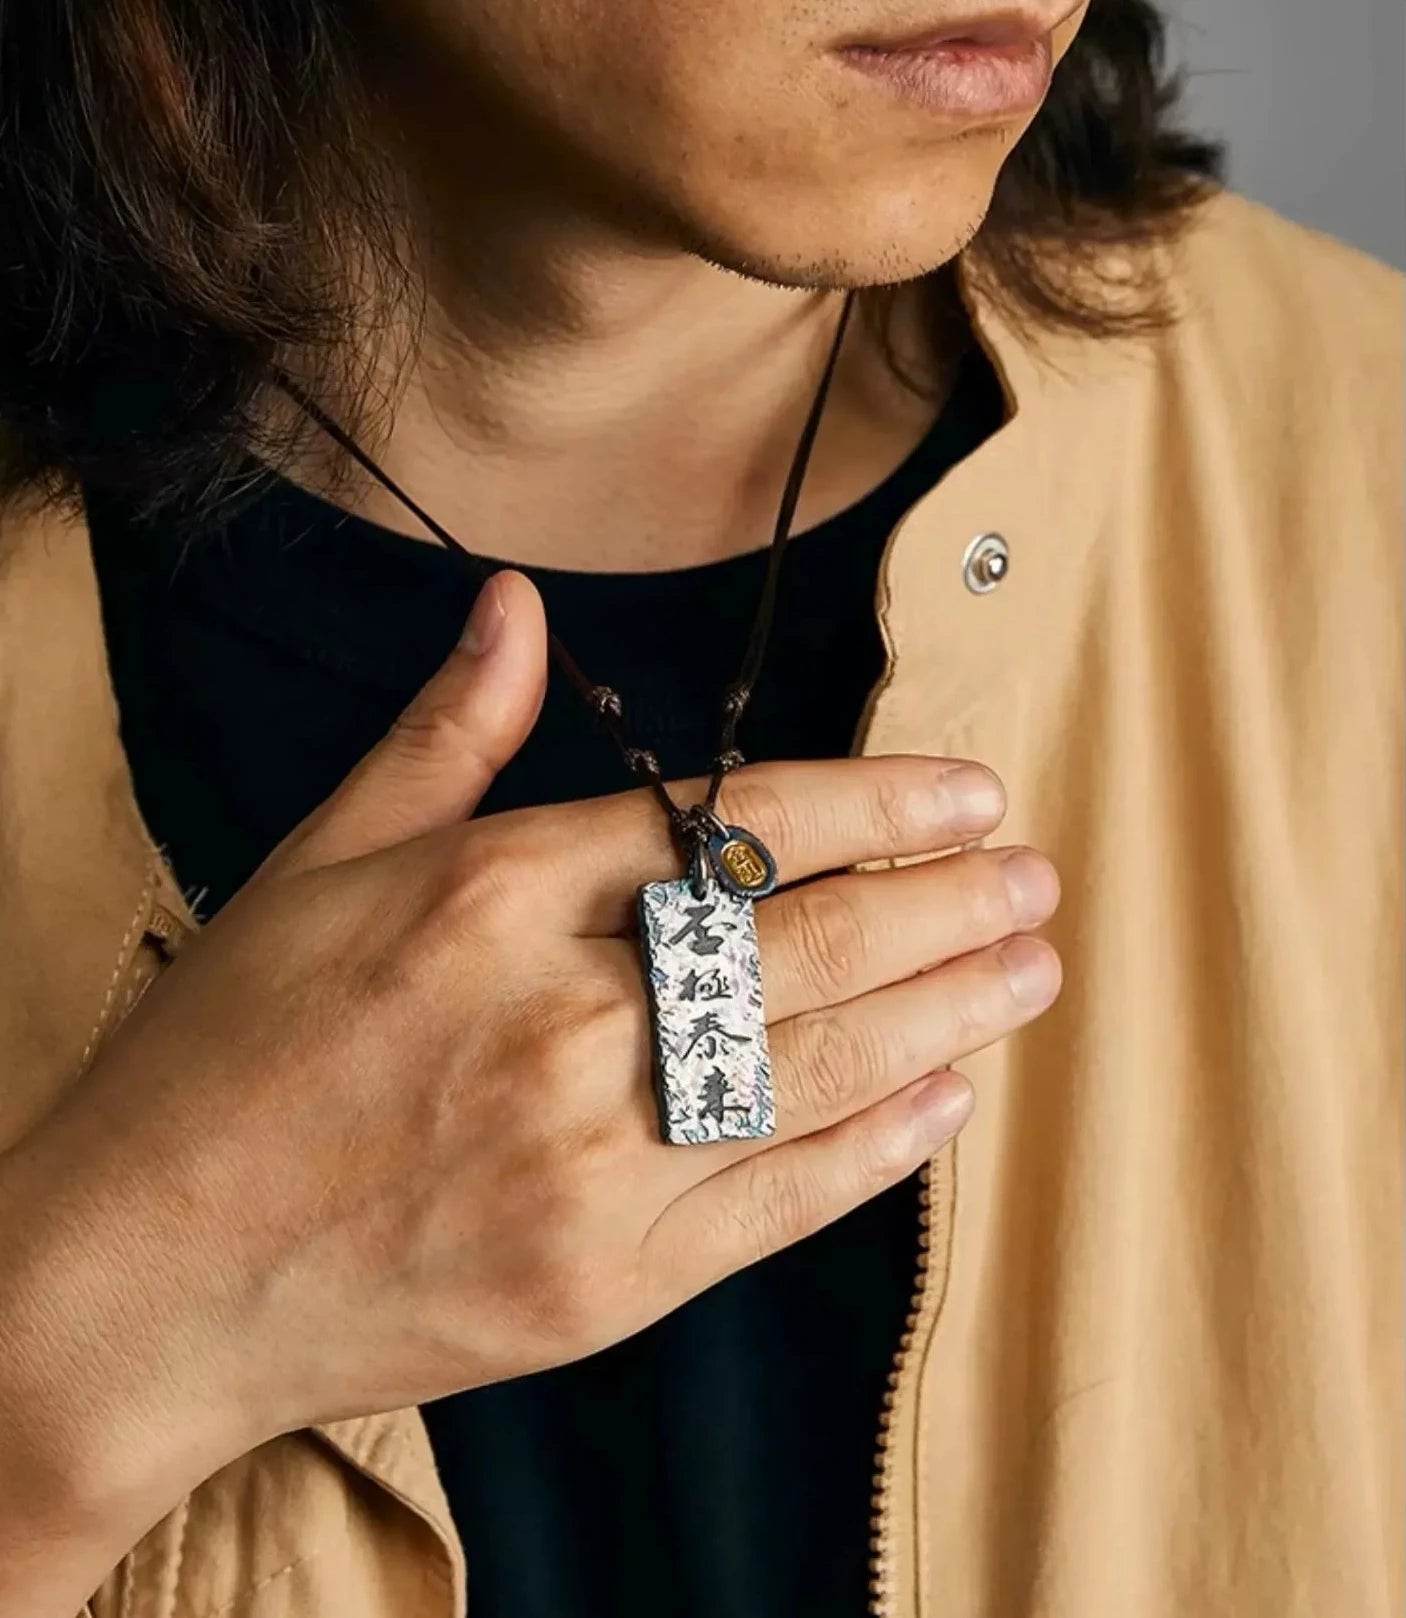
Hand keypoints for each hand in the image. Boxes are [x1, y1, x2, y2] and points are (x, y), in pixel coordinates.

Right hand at [2, 569, 1059, 1580]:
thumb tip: (511, 608)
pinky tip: (946, 1100)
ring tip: (1029, 969)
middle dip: (943, 906)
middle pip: (802, 949)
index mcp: (490, 898)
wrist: (147, 1273)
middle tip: (1035, 878)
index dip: (875, 805)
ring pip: (814, 1071)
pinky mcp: (602, 1282)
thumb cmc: (228, 1058)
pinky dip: (874, 1150)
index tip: (967, 793)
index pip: (732, 828)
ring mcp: (587, 1163)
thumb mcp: (318, 865)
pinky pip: (774, 1204)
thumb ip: (442, 736)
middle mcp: (557, 1023)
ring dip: (944, 1015)